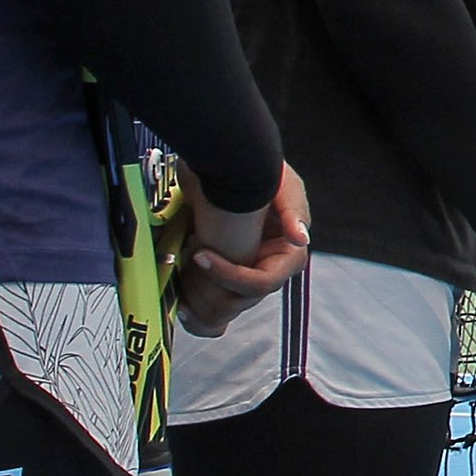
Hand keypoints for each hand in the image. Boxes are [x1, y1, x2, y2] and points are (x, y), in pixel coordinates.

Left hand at [175, 163, 308, 334]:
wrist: (224, 164)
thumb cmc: (259, 172)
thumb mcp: (281, 184)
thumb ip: (293, 210)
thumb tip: (300, 239)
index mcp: (286, 256)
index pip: (261, 284)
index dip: (229, 276)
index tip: (200, 255)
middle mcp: (265, 271)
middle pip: (239, 301)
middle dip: (208, 288)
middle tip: (179, 268)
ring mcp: (243, 277)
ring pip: (224, 310)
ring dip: (198, 303)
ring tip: (175, 288)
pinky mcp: (221, 278)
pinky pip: (212, 309)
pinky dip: (196, 311)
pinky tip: (179, 304)